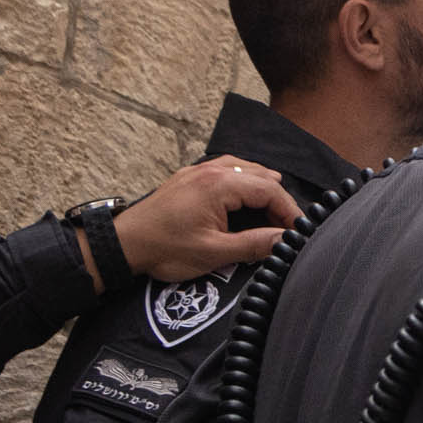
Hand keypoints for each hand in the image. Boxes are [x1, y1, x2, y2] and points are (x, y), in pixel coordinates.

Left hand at [114, 158, 303, 281]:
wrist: (124, 244)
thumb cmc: (164, 248)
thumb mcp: (215, 252)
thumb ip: (255, 245)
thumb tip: (286, 240)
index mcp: (219, 184)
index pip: (270, 189)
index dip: (290, 211)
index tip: (298, 231)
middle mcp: (210, 170)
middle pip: (262, 177)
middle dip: (279, 201)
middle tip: (286, 227)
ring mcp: (198, 171)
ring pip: (245, 170)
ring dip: (263, 190)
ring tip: (271, 215)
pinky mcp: (190, 178)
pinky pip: (227, 170)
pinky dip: (244, 183)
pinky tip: (245, 200)